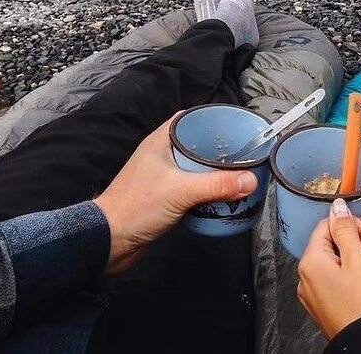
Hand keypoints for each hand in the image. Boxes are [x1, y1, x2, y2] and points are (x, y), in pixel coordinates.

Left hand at [93, 113, 257, 274]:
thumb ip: (216, 185)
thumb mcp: (181, 191)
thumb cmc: (138, 206)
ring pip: (195, 167)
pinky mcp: (164, 196)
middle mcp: (162, 154)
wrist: (109, 241)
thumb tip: (251, 180)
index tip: (235, 125)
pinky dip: (206, 188)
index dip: (211, 118)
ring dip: (213, 170)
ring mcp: (162, 176)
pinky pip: (191, 186)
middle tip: (243, 152)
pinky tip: (221, 195)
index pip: (189, 119)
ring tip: (238, 173)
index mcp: (161, 141)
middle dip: (219, 148)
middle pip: (196, 143)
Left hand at [297, 198, 360, 339]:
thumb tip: (336, 206)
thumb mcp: (358, 260)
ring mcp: (313, 294)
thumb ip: (345, 230)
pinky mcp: (323, 305)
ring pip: (331, 259)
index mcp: (310, 263)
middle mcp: (305, 277)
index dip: (350, 223)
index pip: (326, 226)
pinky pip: (332, 277)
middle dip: (352, 235)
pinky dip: (347, 269)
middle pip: (327, 242)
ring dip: (351, 251)